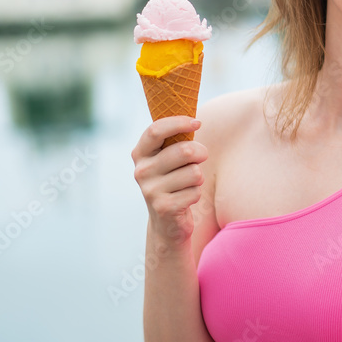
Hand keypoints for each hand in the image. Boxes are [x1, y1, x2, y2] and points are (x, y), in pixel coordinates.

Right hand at [131, 116, 207, 246]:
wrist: (166, 222)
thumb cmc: (173, 180)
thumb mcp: (168, 158)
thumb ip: (175, 139)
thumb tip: (195, 119)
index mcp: (140, 153)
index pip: (156, 130)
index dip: (179, 123)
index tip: (197, 123)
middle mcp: (141, 171)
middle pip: (185, 150)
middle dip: (201, 153)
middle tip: (199, 159)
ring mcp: (150, 190)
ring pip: (194, 172)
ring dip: (198, 178)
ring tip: (188, 184)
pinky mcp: (164, 207)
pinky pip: (196, 191)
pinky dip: (196, 194)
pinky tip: (185, 199)